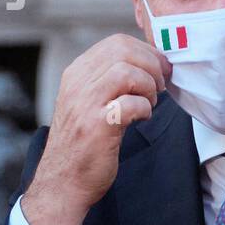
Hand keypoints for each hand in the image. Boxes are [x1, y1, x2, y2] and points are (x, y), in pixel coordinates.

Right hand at [24, 34, 170, 224]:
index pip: (116, 42)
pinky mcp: (97, 126)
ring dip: (148, 87)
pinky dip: (145, 109)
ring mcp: (85, 104)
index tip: (160, 69)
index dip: (146, 52)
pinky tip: (141, 119)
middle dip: (152, 66)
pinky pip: (130, 104)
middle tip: (160, 86)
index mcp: (77, 74)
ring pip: (127, 72)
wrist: (64, 181)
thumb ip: (110, 81)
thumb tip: (150, 64)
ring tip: (149, 103)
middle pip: (123, 51)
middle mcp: (78, 84)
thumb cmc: (84, 143)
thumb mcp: (90, 102)